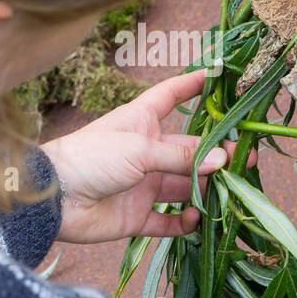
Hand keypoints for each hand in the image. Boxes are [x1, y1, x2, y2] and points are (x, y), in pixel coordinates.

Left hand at [42, 72, 251, 243]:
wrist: (51, 200)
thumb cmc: (90, 158)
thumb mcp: (139, 149)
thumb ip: (182, 157)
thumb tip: (223, 160)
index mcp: (140, 124)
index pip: (170, 97)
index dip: (191, 85)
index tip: (218, 75)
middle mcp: (145, 153)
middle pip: (189, 150)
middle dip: (217, 153)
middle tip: (244, 157)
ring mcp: (142, 185)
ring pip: (185, 186)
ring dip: (207, 189)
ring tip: (229, 190)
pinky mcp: (137, 216)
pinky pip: (168, 221)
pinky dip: (185, 222)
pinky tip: (196, 217)